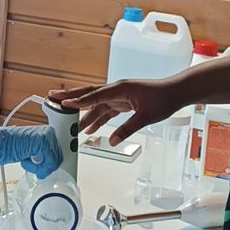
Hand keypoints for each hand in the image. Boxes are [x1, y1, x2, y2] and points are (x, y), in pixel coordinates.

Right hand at [0, 124, 62, 177]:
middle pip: (58, 158)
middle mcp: (49, 132)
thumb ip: (44, 155)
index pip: (59, 152)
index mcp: (48, 132)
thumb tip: (53, 166)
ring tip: (27, 162)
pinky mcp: (43, 142)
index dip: (52, 164)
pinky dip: (37, 168)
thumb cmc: (11, 147)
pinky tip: (25, 161)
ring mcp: (47, 136)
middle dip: (46, 167)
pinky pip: (49, 163)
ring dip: (40, 168)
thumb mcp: (32, 150)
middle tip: (35, 169)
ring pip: (54, 162)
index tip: (45, 169)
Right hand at [47, 78, 176, 145]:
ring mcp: (119, 95)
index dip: (78, 101)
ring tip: (70, 125)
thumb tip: (112, 141)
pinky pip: (106, 110)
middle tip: (53, 98)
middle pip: (89, 94)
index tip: (63, 104)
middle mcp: (116, 90)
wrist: (176, 92)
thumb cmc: (164, 100)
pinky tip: (91, 129)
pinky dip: (97, 119)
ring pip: (96, 104)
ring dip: (84, 114)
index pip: (94, 96)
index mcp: (120, 89)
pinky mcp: (123, 101)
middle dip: (71, 97)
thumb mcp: (146, 117)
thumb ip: (127, 129)